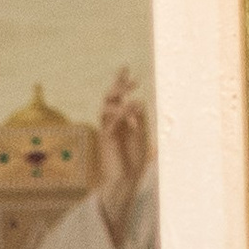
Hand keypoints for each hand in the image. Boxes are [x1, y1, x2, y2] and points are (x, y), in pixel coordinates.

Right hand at [99, 66, 151, 237]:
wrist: (126, 181)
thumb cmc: (133, 160)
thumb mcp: (141, 134)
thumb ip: (138, 118)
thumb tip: (137, 102)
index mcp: (119, 120)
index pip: (118, 98)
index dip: (119, 82)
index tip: (124, 67)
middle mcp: (111, 123)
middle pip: (108, 99)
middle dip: (118, 86)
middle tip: (132, 79)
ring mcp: (107, 131)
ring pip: (107, 107)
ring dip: (120, 98)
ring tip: (135, 95)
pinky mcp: (107, 140)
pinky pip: (111, 121)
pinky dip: (123, 114)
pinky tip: (135, 112)